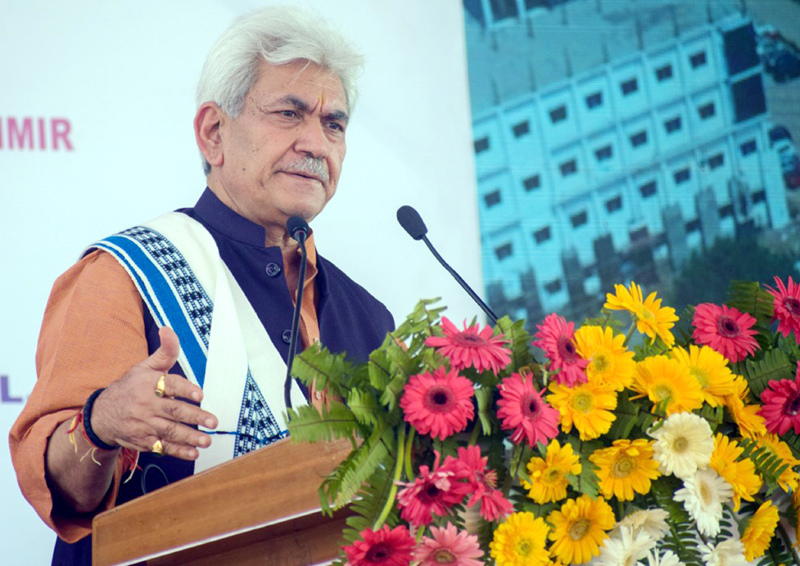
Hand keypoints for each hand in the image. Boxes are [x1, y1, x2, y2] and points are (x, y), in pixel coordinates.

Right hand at [90, 326, 217, 459]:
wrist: (102, 416)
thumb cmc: (130, 387)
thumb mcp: (145, 367)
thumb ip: (164, 351)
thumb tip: (168, 329)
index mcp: (147, 384)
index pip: (168, 385)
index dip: (185, 390)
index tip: (200, 395)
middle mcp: (145, 405)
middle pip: (172, 411)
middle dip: (194, 417)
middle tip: (212, 421)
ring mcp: (144, 425)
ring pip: (169, 431)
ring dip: (189, 437)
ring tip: (206, 440)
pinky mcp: (143, 441)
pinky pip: (162, 447)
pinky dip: (178, 451)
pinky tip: (193, 452)